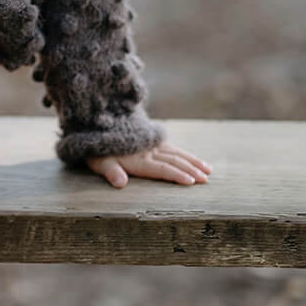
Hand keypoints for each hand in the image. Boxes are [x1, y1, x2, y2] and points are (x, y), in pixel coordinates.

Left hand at [87, 142, 211, 188]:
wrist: (98, 121)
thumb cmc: (97, 149)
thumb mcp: (99, 161)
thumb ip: (110, 172)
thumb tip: (120, 183)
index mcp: (138, 159)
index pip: (161, 168)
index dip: (176, 175)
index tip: (192, 181)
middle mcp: (149, 151)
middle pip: (174, 161)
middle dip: (191, 170)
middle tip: (206, 179)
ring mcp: (152, 144)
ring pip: (177, 153)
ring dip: (193, 162)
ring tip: (208, 169)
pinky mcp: (152, 139)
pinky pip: (172, 148)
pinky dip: (185, 154)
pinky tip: (193, 158)